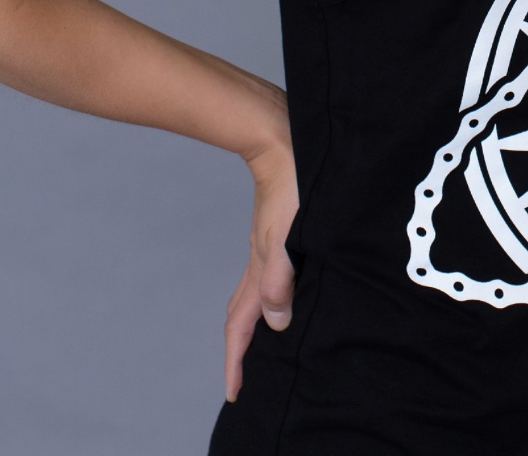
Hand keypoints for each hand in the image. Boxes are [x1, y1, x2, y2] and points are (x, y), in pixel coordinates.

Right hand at [223, 127, 298, 402]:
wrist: (282, 135)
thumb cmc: (292, 182)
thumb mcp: (290, 236)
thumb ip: (281, 280)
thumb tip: (276, 323)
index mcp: (260, 267)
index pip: (242, 324)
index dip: (237, 361)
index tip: (235, 392)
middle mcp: (260, 259)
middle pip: (243, 313)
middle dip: (242, 348)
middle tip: (244, 377)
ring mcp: (267, 244)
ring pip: (256, 292)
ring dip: (256, 322)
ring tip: (265, 344)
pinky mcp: (278, 229)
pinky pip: (270, 273)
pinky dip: (271, 294)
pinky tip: (287, 290)